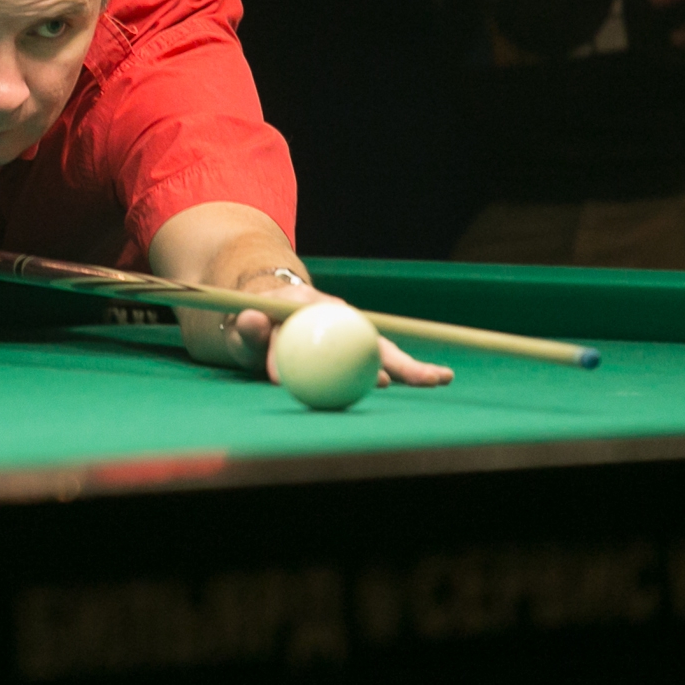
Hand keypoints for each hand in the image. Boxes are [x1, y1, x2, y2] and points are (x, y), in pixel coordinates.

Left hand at [187, 276, 454, 389]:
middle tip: (423, 378)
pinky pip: (375, 359)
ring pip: (381, 349)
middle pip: (370, 338)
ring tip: (441, 379)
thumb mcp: (243, 327)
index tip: (368, 376)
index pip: (332, 327)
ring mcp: (346, 330)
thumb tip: (253, 321)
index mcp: (310, 303)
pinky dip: (399, 371)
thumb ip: (249, 329)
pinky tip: (428, 381)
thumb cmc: (251, 323)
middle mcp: (336, 315)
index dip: (353, 348)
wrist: (261, 310)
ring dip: (410, 366)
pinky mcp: (350, 343)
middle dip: (398, 360)